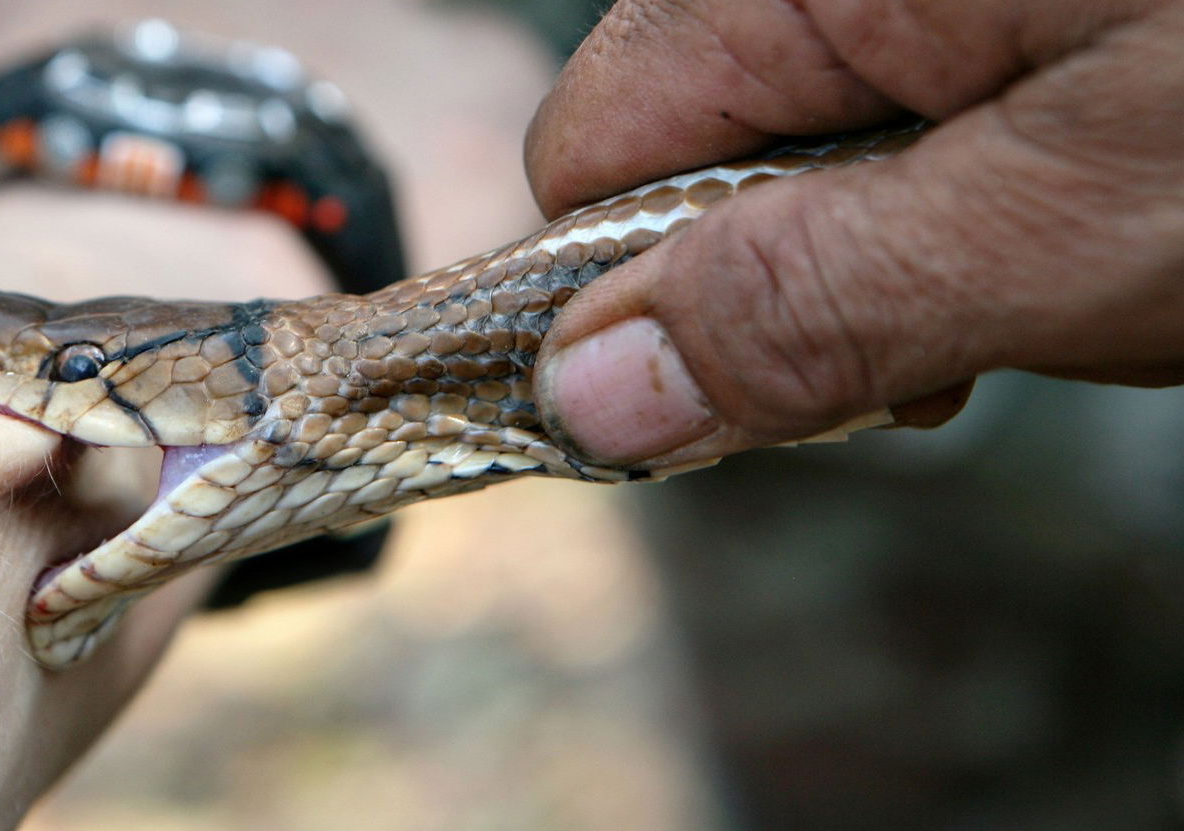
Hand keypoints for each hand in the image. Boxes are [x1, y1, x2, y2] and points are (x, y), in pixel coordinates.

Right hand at [524, 0, 1183, 468]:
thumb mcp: (1064, 225)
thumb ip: (811, 306)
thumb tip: (585, 395)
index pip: (584, 161)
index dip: (643, 306)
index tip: (766, 400)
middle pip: (694, 168)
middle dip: (807, 286)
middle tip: (968, 331)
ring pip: (813, 167)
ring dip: (913, 257)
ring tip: (1067, 264)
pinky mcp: (975, 14)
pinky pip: (914, 126)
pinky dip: (985, 200)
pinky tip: (1085, 208)